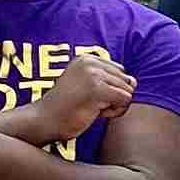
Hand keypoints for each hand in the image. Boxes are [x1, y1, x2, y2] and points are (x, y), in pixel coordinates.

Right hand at [18, 54, 136, 146]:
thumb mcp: (88, 88)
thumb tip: (135, 81)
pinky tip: (95, 113)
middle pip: (126, 82)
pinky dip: (114, 112)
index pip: (121, 73)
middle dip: (113, 98)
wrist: (43, 120)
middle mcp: (90, 62)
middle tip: (88, 104)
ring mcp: (93, 74)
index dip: (110, 89)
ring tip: (90, 108)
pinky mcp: (97, 89)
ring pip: (128, 92)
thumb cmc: (66, 108)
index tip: (87, 96)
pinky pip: (125, 100)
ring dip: (113, 106)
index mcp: (87, 58)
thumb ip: (111, 81)